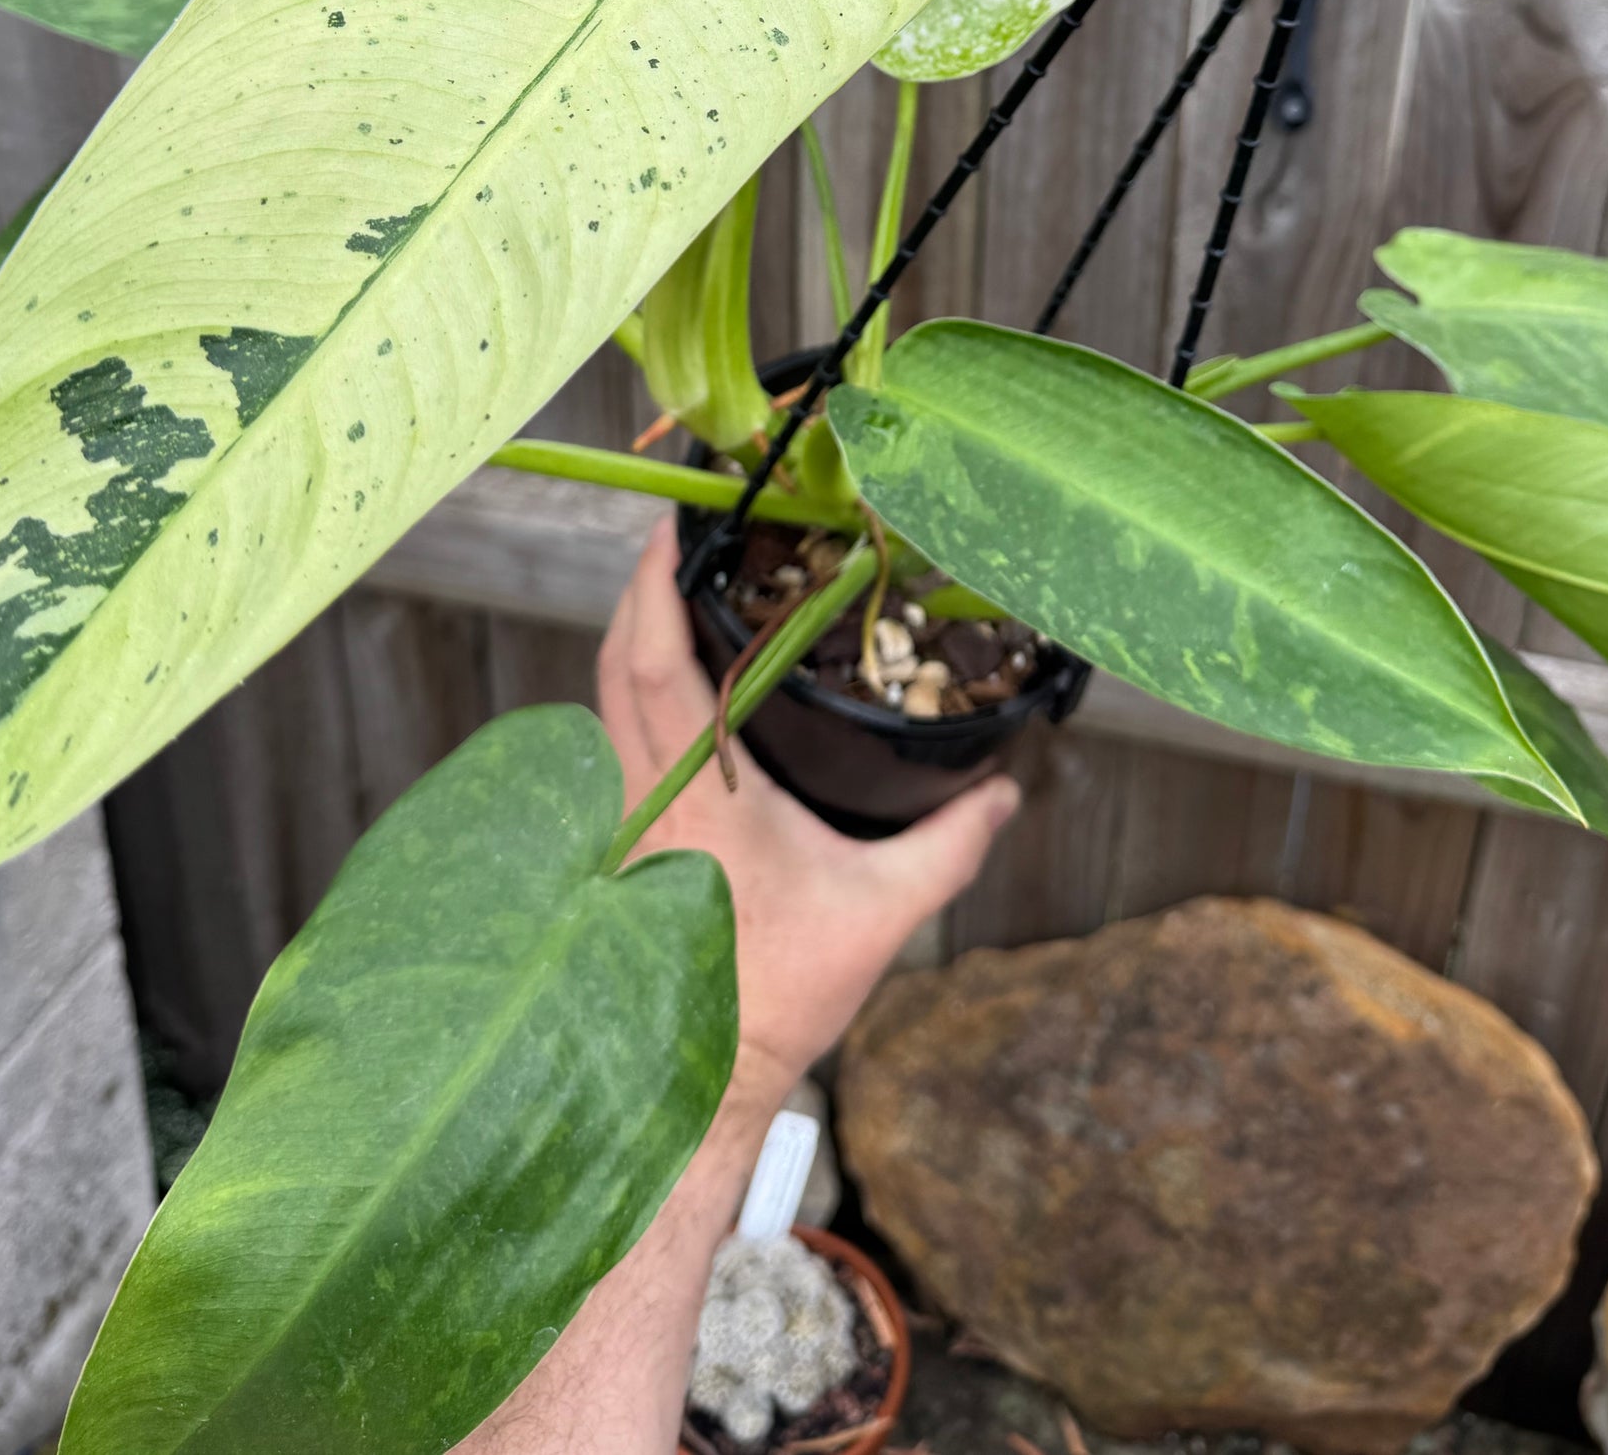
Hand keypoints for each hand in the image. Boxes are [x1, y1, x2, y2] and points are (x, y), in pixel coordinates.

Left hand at [597, 516, 1021, 1109]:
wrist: (707, 1076)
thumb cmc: (782, 992)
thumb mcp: (885, 911)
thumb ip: (950, 843)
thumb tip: (1005, 792)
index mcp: (700, 794)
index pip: (654, 665)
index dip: (652, 589)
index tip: (668, 530)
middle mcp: (646, 796)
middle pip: (613, 667)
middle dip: (636, 595)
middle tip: (673, 542)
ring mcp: (623, 823)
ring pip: (602, 708)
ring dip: (627, 646)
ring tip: (673, 602)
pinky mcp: (620, 851)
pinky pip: (610, 751)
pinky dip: (627, 702)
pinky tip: (667, 699)